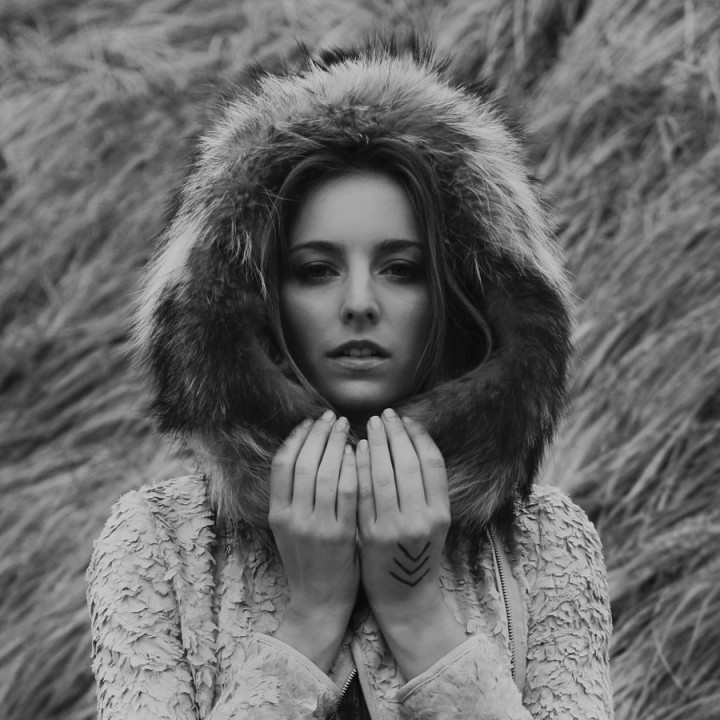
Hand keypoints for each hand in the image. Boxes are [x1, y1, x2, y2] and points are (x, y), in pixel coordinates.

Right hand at [269, 411, 358, 670]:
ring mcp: (317, 527)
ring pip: (327, 473)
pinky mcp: (341, 535)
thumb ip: (293, 495)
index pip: (283, 463)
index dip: (298, 437)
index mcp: (277, 513)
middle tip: (333, 417)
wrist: (319, 601)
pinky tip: (358, 453)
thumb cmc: (308, 560)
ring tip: (347, 427)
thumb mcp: (288, 527)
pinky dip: (353, 468)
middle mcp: (293, 517)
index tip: (312, 421)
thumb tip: (308, 450)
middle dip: (320, 434)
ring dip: (338, 444)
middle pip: (305, 462)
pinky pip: (349, 493)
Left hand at [356, 408, 464, 677]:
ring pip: (384, 475)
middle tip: (386, 414)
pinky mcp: (369, 535)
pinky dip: (361, 467)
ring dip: (377, 445)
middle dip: (395, 434)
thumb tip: (410, 441)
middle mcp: (421, 519)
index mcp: (441, 513)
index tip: (407, 419)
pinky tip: (358, 450)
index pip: (432, 463)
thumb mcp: (433, 521)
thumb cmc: (416, 553)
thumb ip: (425, 488)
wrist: (403, 596)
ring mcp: (394, 527)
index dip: (419, 437)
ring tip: (371, 425)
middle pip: (407, 464)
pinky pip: (363, 493)